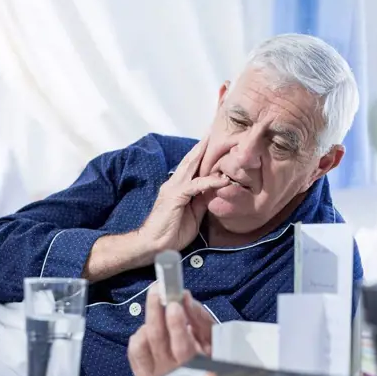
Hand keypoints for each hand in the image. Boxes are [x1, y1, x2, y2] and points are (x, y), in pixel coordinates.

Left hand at [128, 285, 214, 375]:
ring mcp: (155, 374)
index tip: (174, 303)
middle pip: (157, 338)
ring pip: (142, 342)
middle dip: (155, 309)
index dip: (176, 324)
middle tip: (156, 290)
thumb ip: (198, 314)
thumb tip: (184, 296)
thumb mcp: (211, 334)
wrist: (196, 375)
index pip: (182, 346)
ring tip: (159, 316)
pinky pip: (134, 349)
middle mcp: (173, 372)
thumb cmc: (205, 351)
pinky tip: (151, 331)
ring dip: (149, 323)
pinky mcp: (143, 373)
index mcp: (195, 363)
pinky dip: (140, 334)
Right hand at [138, 136, 228, 251]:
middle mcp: (174, 183)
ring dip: (205, 153)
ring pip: (191, 166)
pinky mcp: (175, 196)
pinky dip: (210, 181)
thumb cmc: (171, 233)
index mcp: (177, 187)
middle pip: (190, 160)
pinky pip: (196, 185)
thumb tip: (216, 189)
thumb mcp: (194, 214)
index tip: (214, 143)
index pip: (191, 167)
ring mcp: (173, 188)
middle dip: (202, 145)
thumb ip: (203, 200)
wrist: (154, 245)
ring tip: (216, 140)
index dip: (202, 155)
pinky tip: (222, 179)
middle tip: (214, 129)